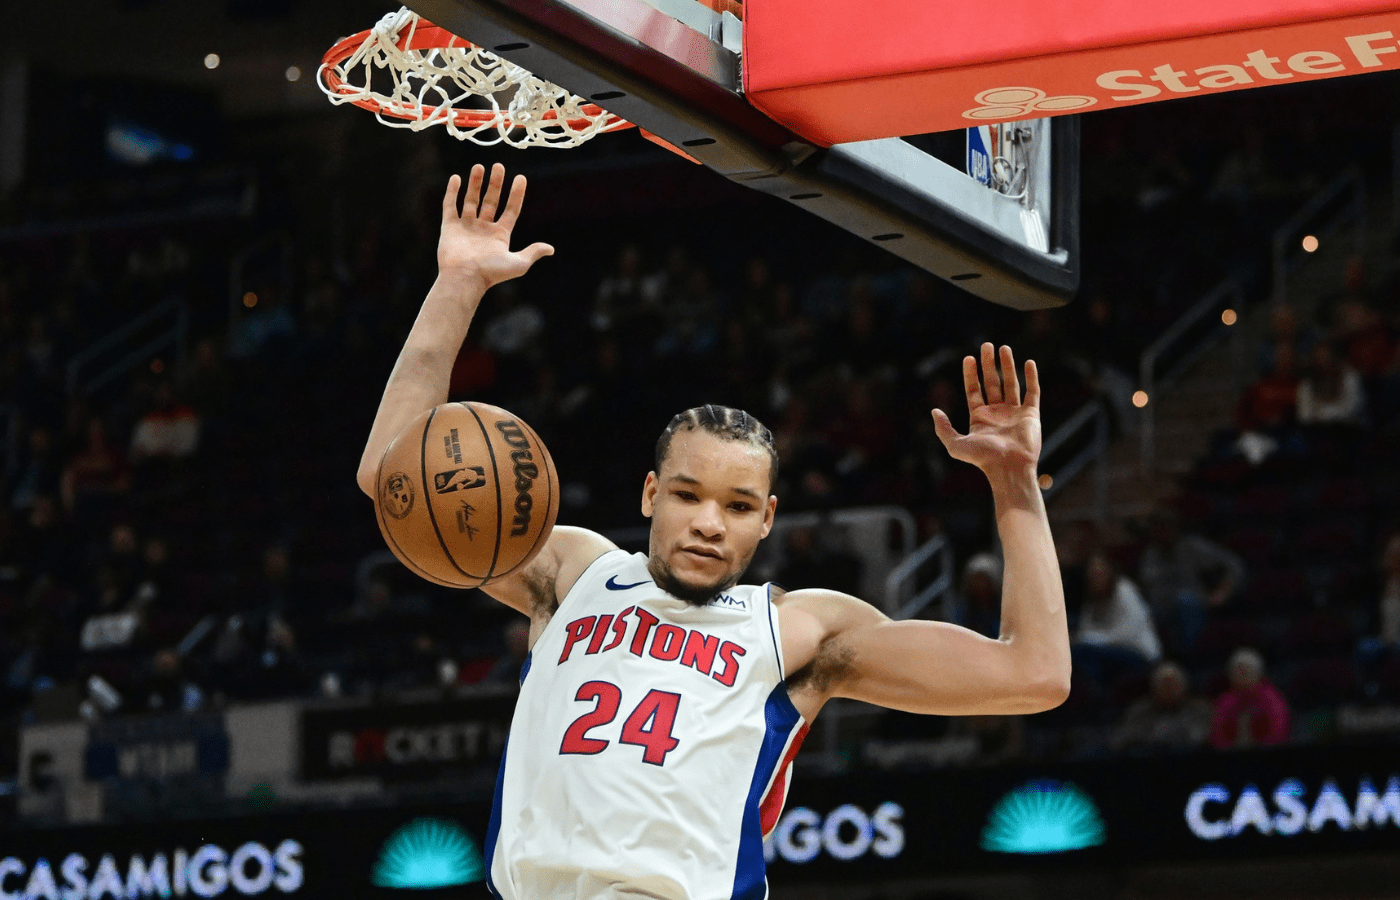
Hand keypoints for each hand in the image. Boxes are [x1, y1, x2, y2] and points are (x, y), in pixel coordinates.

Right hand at [438, 164, 553, 287]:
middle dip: (495, 183)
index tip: (521, 178)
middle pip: (491, 201)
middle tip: (498, 166)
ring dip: (475, 184)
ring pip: (471, 200)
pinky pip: (450, 206)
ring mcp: (466, 227)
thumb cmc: (491, 273)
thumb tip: (550, 249)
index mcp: (500, 235)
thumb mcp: (518, 263)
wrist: (465, 278)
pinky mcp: (449, 228)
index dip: (516, 194)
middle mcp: (483, 229)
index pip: (511, 210)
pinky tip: (456, 178)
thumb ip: (532, 252)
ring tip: (479, 166)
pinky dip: (452, 192)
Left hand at [932, 343, 1040, 474]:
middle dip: (988, 364)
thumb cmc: (983, 458)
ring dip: (1007, 365)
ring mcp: (1014, 413)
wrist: (1009, 468)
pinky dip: (1031, 377)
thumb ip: (943, 429)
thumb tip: (934, 411)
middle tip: (986, 345)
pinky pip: (1032, 392)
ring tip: (1004, 348)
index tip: (969, 358)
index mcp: (979, 418)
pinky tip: (1028, 363)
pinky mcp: (1031, 414)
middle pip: (991, 382)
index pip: (974, 390)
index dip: (970, 374)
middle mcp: (997, 413)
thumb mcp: (955, 445)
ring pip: (1011, 383)